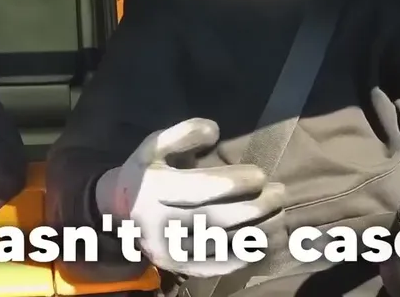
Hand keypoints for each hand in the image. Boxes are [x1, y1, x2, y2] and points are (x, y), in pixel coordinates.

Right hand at [95, 118, 285, 277]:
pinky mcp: (178, 267)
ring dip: (258, 229)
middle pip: (219, 218)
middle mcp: (161, 224)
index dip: (236, 182)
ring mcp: (170, 250)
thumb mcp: (155, 144)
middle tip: (279, 193)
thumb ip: (184, 133)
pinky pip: (216, 265)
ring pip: (222, 243)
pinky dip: (243, 256)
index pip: (203, 189)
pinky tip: (262, 242)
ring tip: (279, 214)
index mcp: (154, 189)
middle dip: (256, 206)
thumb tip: (215, 132)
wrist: (119, 213)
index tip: (261, 174)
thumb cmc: (145, 173)